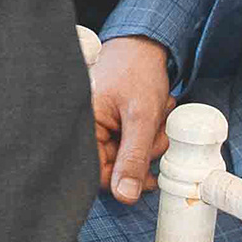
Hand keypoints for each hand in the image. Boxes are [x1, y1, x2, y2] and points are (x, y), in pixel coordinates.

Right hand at [90, 35, 172, 201]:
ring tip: (158, 116)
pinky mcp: (112, 123)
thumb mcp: (141, 117)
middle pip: (116, 164)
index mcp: (82, 125)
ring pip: (128, 154)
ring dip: (150, 142)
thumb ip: (134, 158)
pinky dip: (148, 134)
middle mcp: (86, 127)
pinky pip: (131, 142)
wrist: (145, 44)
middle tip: (158, 131)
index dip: (124, 178)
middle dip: (143, 152)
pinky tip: (154, 115)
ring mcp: (100, 125)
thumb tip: (126, 196)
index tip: (149, 177)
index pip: (97, 171)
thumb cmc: (137, 70)